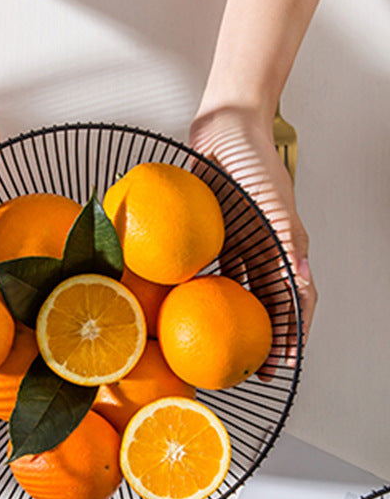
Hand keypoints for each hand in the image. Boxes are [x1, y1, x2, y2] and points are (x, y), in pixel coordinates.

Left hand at [189, 106, 316, 363]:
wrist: (225, 129)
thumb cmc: (251, 160)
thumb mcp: (271, 201)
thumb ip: (287, 238)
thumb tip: (302, 280)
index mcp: (288, 246)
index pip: (296, 300)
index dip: (292, 334)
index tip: (281, 365)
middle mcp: (270, 249)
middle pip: (272, 304)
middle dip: (267, 338)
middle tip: (253, 369)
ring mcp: (246, 243)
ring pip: (247, 292)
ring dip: (241, 320)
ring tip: (227, 348)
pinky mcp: (223, 235)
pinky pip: (220, 271)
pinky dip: (213, 292)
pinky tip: (195, 310)